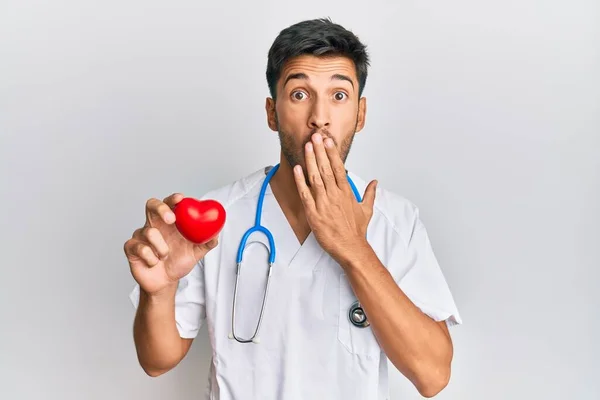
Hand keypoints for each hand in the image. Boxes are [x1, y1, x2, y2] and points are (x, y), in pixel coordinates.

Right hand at [124, 193, 218, 295]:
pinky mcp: (131, 247)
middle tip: (172, 219)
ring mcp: (141, 235)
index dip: (173, 199)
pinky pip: (141, 248)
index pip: (169, 204)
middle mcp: (154, 224)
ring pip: (149, 232)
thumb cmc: (178, 262)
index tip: (180, 199)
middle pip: (152, 205)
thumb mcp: (195, 253)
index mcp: (170, 222)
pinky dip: (151, 258)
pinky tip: (154, 263)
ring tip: (164, 256)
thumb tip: (216, 235)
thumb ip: (206, 243)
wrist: (165, 282)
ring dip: (161, 247)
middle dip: (161, 209)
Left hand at [293, 133, 376, 263]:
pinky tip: (297, 169)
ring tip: (307, 146)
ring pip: (315, 177)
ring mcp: (324, 203)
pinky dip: (300, 181)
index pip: (339, 168)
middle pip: (326, 168)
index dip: (332, 153)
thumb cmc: (357, 231)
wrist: (351, 248)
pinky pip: (305, 194)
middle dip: (320, 151)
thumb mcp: (367, 210)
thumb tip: (375, 182)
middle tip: (315, 136)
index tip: (328, 141)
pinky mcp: (314, 213)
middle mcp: (335, 195)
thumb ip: (370, 194)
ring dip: (310, 161)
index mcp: (347, 192)